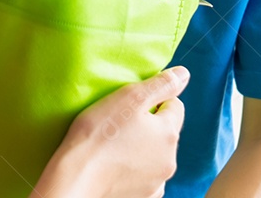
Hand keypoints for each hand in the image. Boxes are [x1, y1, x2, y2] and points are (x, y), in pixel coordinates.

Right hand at [35, 66, 189, 197]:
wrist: (76, 178)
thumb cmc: (99, 134)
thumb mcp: (129, 97)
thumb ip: (161, 84)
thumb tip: (184, 74)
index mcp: (169, 133)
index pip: (175, 105)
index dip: (153, 100)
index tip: (129, 106)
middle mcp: (170, 160)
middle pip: (165, 131)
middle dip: (148, 125)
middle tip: (119, 124)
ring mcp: (157, 181)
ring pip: (155, 154)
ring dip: (142, 147)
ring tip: (114, 146)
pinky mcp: (144, 196)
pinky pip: (146, 176)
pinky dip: (135, 170)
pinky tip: (116, 166)